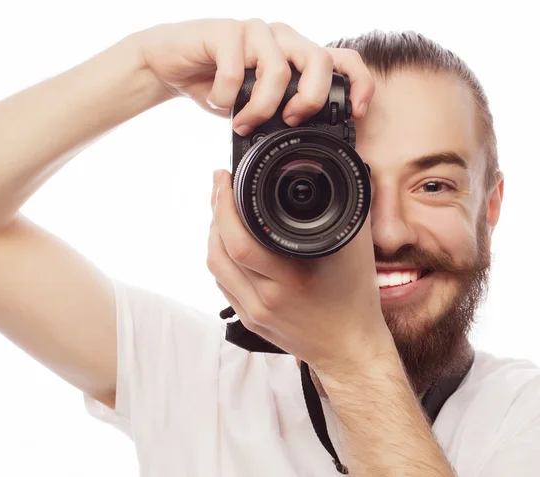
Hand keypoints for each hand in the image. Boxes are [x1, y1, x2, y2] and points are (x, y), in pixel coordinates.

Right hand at [138, 18, 373, 132]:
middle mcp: (281, 38)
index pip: (342, 59)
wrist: (170, 65)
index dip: (359, 84)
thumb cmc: (217, 84)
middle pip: (319, 61)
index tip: (355, 113)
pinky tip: (215, 99)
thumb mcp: (255, 103)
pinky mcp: (226, 31)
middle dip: (309, 100)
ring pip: (278, 70)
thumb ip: (280, 111)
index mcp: (295, 54)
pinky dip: (225, 96)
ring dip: (259, 108)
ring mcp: (255, 31)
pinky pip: (236, 70)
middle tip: (289, 121)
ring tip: (241, 122)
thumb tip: (305, 138)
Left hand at [208, 169, 394, 371]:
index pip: (239, 241)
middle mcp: (267, 298)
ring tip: (222, 212)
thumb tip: (339, 179)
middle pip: (220, 252)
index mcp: (291, 279)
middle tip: (220, 188)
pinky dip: (221, 259)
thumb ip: (347, 213)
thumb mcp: (356, 251)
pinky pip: (223, 284)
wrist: (351, 350)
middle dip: (215, 213)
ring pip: (216, 268)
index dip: (224, 205)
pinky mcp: (251, 321)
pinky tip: (227, 244)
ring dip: (213, 235)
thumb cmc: (356, 300)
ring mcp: (255, 312)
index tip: (223, 178)